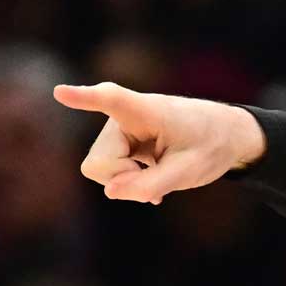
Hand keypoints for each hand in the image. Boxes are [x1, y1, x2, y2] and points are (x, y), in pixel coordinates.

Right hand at [54, 82, 266, 204]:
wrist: (225, 135)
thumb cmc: (210, 146)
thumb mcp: (189, 171)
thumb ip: (151, 185)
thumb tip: (110, 192)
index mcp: (145, 110)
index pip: (110, 100)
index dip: (84, 98)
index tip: (61, 92)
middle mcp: (122, 117)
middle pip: (98, 163)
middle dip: (124, 178)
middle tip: (160, 173)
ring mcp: (117, 131)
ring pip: (101, 171)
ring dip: (129, 180)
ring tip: (161, 169)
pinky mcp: (118, 143)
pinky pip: (109, 174)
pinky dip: (130, 181)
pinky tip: (155, 178)